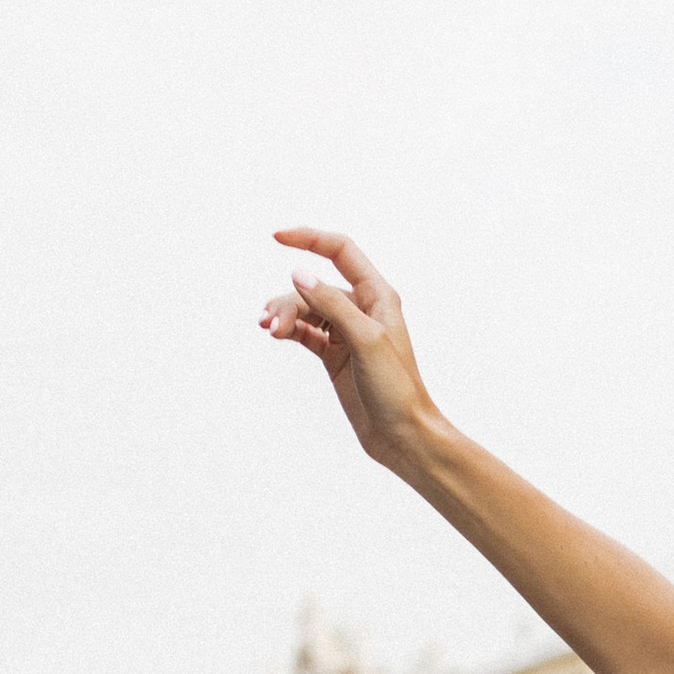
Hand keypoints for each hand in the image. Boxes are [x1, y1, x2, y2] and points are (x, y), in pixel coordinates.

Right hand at [259, 229, 435, 468]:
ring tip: (269, 330)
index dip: (310, 238)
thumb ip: (332, 305)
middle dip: (289, 299)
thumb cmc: (396, 389)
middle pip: (315, 287)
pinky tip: (277, 334)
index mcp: (378, 296)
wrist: (403, 437)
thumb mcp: (365, 340)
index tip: (277, 236)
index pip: (341, 252)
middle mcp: (363, 309)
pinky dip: (290, 330)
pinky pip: (306, 332)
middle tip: (270, 322)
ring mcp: (347, 333)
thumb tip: (299, 274)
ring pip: (307, 310)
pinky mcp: (335, 356)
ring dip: (285, 315)